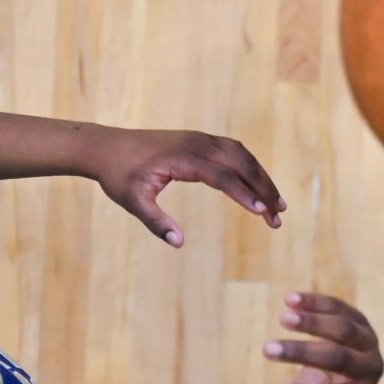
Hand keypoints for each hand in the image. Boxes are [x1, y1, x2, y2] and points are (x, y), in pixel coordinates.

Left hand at [90, 128, 286, 246]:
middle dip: (264, 190)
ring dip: (262, 178)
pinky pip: (234, 151)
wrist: (106, 147)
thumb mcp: (133, 202)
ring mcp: (200, 139)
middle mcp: (197, 144)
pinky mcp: (199, 140)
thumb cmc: (118, 175)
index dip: (244, 195)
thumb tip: (178, 243)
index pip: (223, 177)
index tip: (263, 214)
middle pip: (242, 165)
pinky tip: (258, 185)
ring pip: (242, 156)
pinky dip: (250, 167)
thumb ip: (156, 222)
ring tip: (276, 204)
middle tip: (278, 218)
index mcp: (183, 158)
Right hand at [249, 293, 383, 383]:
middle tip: (267, 349)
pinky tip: (289, 298)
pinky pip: (339, 308)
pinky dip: (315, 303)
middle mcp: (371, 371)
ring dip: (312, 322)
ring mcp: (369, 343)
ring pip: (344, 329)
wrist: (343, 380)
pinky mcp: (360, 321)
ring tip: (282, 316)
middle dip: (302, 354)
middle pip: (339, 360)